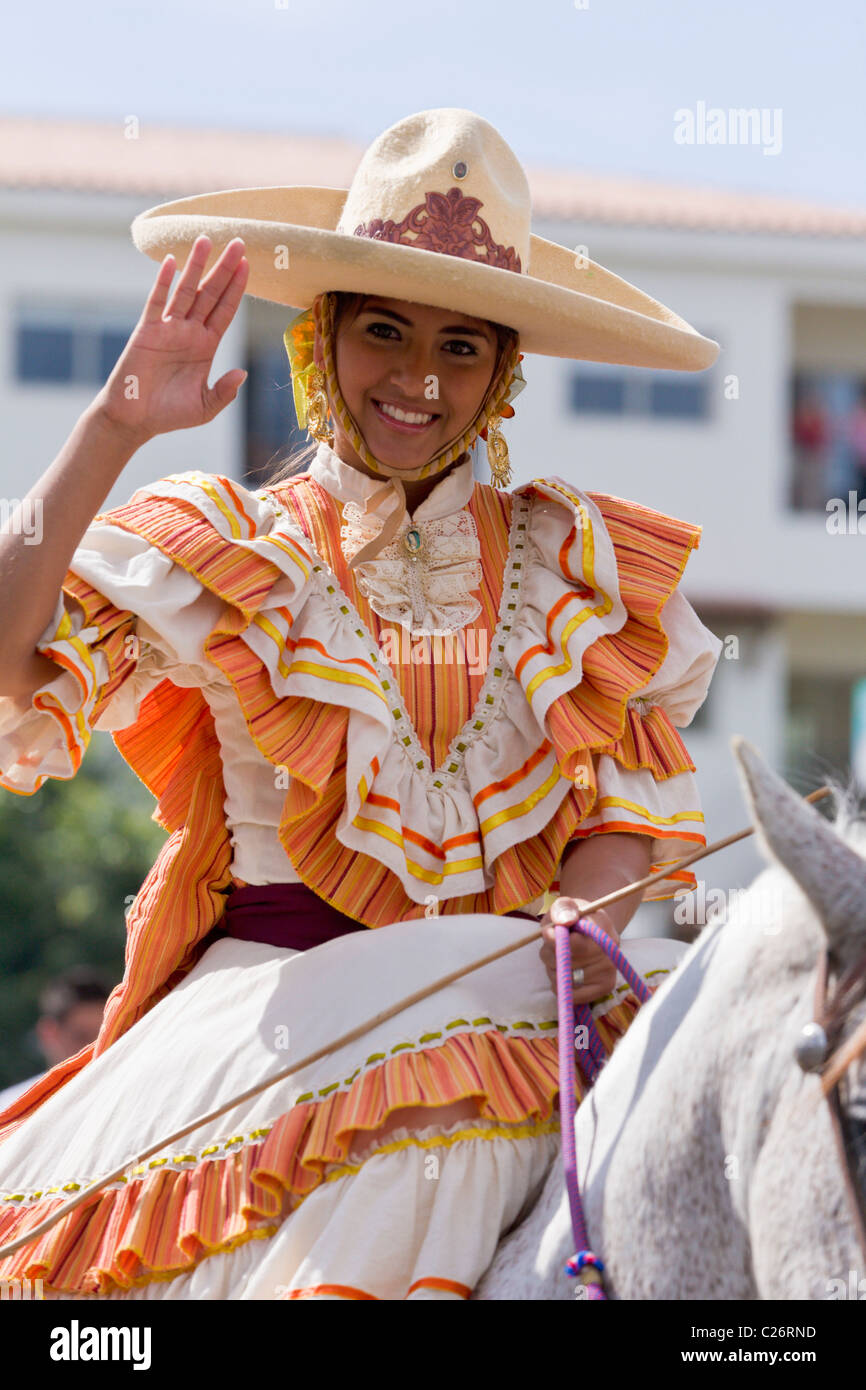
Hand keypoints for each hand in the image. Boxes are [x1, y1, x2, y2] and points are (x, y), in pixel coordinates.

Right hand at [91, 234, 249, 447]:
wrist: (135, 419)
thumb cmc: (168, 414)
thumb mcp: (205, 407)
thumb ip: (224, 391)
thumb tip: (241, 373)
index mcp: (206, 346)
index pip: (225, 310)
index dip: (237, 288)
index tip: (248, 265)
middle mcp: (189, 332)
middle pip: (210, 293)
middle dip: (224, 268)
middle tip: (238, 242)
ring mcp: (168, 329)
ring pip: (186, 291)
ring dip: (196, 266)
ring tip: (206, 240)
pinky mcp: (147, 331)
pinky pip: (157, 302)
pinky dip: (163, 282)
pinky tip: (171, 262)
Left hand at [539, 897, 619, 1003]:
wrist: (595, 930)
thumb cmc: (576, 918)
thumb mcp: (567, 905)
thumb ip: (563, 908)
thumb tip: (563, 921)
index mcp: (602, 929)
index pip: (576, 945)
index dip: (556, 942)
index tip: (549, 933)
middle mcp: (610, 953)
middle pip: (564, 964)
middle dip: (551, 953)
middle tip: (554, 944)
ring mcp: (609, 972)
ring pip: (564, 979)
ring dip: (554, 968)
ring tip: (562, 956)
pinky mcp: (604, 989)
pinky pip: (570, 994)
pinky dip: (561, 984)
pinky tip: (566, 971)